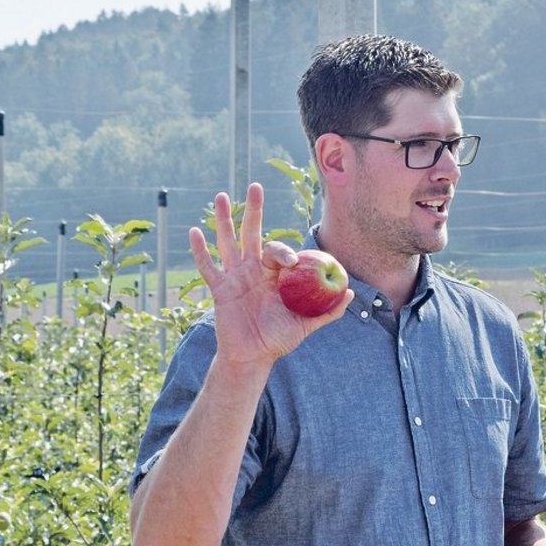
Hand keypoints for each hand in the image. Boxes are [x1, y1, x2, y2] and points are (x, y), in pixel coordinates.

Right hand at [189, 182, 352, 364]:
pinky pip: (208, 267)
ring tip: (219, 197)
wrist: (253, 358)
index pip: (278, 252)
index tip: (292, 262)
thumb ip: (327, 310)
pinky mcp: (219, 289)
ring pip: (228, 242)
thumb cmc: (279, 340)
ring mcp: (234, 277)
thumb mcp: (306, 325)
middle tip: (255, 187)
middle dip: (253, 210)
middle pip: (252, 233)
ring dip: (223, 220)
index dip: (284, 252)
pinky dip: (200, 251)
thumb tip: (350, 293)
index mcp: (274, 275)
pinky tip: (194, 232)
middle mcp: (253, 270)